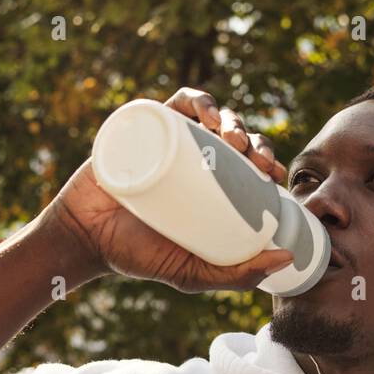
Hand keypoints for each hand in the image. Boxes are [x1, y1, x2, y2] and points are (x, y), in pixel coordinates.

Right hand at [54, 87, 291, 292]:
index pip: (250, 166)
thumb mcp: (194, 273)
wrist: (85, 239)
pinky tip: (207, 113)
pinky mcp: (148, 124)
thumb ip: (237, 274)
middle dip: (254, 140)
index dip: (268, 161)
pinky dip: (198, 99)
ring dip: (231, 118)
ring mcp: (173, 140)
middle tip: (254, 158)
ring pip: (213, 116)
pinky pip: (178, 103)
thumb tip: (287, 258)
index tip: (273, 173)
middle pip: (236, 138)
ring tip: (233, 138)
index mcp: (213, 187)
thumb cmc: (140, 256)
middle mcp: (197, 160)